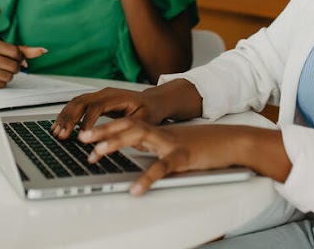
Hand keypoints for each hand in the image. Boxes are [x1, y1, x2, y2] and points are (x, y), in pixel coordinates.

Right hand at [0, 38, 47, 87]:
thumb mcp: (4, 48)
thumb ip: (24, 50)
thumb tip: (43, 50)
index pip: (16, 52)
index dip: (19, 57)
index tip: (14, 57)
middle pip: (14, 66)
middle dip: (14, 67)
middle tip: (6, 64)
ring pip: (9, 77)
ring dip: (8, 74)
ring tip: (0, 69)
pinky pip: (2, 84)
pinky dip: (1, 82)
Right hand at [51, 87, 166, 138]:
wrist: (153, 101)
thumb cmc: (150, 112)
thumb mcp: (142, 122)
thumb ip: (126, 129)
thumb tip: (110, 140)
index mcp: (117, 96)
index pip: (97, 106)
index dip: (87, 121)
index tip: (82, 136)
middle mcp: (105, 93)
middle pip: (82, 101)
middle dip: (70, 118)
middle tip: (62, 135)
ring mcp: (99, 95)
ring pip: (76, 102)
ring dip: (65, 116)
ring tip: (56, 132)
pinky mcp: (96, 100)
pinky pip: (78, 105)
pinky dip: (67, 114)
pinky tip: (61, 126)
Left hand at [80, 119, 255, 194]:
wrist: (232, 141)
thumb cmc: (204, 146)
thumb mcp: (174, 145)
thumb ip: (154, 149)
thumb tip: (132, 155)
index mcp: (157, 132)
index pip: (127, 123)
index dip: (106, 127)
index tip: (86, 134)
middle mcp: (161, 133)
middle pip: (128, 125)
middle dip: (103, 131)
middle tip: (82, 139)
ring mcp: (172, 142)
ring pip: (140, 137)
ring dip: (116, 143)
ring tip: (97, 153)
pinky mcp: (185, 156)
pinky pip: (164, 167)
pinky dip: (148, 177)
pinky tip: (136, 189)